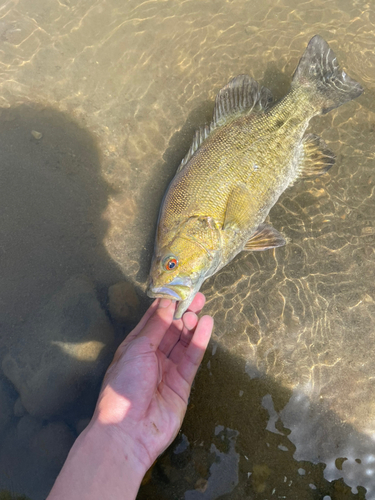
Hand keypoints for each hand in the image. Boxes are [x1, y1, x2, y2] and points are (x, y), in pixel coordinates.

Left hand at [93, 293, 212, 469]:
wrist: (128, 431)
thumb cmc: (124, 385)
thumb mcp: (137, 349)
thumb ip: (156, 326)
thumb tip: (167, 302)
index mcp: (134, 347)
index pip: (152, 321)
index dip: (165, 305)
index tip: (178, 289)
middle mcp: (151, 357)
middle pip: (170, 330)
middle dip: (182, 313)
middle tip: (196, 296)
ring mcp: (167, 370)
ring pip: (182, 342)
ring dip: (191, 325)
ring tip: (200, 308)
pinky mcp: (182, 384)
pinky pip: (192, 358)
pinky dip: (199, 341)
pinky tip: (206, 325)